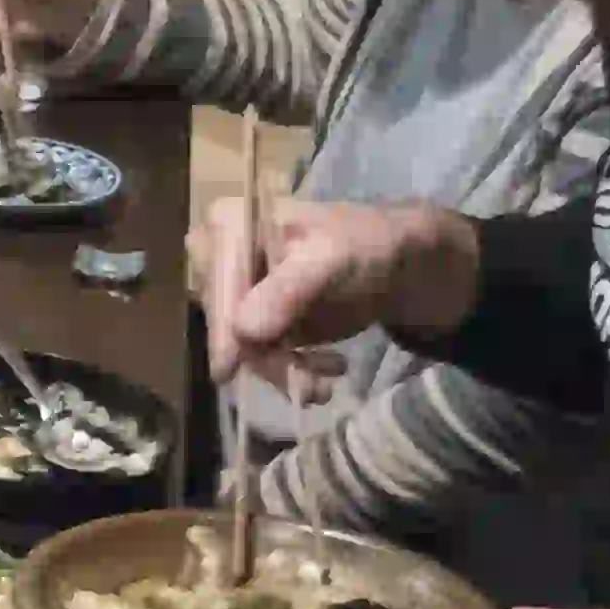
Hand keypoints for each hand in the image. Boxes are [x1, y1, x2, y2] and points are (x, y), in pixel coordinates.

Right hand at [200, 194, 474, 384]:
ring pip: (242, 348)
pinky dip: (291, 373)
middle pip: (225, 322)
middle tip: (313, 383)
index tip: (227, 371)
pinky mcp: (254, 321)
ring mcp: (236, 293)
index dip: (222, 328)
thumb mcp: (330, 258)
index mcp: (228, 224)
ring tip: (328, 380)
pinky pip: (259, 357)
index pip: (217, 284)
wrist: (392, 263)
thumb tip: (244, 331)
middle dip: (266, 358)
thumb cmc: (363, 243)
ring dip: (284, 372)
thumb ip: (289, 290)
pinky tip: (326, 369)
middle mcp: (220, 258)